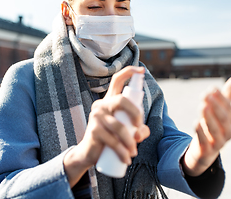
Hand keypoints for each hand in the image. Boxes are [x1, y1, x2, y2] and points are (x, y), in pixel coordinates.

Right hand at [63, 66, 149, 186]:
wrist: (89, 153)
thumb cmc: (110, 138)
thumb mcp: (126, 131)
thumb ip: (138, 130)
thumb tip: (140, 133)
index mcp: (109, 101)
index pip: (117, 80)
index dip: (129, 72)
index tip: (141, 70)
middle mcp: (101, 105)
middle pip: (121, 100)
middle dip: (136, 113)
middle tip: (139, 128)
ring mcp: (96, 117)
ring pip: (119, 126)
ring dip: (130, 142)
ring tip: (133, 153)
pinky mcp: (94, 131)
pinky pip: (112, 141)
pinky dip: (122, 152)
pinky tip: (127, 159)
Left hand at [183, 76, 230, 175]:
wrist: (204, 152)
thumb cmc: (213, 127)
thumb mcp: (219, 112)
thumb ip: (227, 96)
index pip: (228, 108)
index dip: (221, 98)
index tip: (211, 88)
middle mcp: (227, 132)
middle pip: (223, 119)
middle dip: (215, 106)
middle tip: (205, 94)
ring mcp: (217, 143)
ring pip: (214, 130)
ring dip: (208, 117)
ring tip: (202, 106)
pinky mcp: (206, 150)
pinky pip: (204, 141)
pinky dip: (201, 132)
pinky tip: (196, 122)